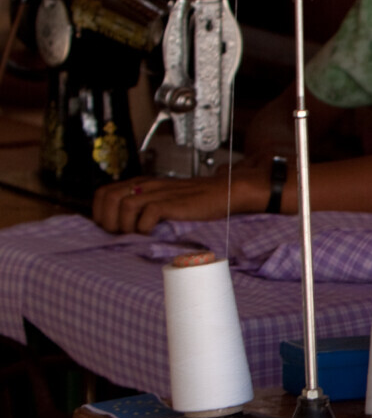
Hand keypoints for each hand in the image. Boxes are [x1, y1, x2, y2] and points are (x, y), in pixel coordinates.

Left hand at [93, 167, 261, 233]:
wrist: (225, 192)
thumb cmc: (197, 200)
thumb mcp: (164, 199)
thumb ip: (144, 206)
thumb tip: (122, 225)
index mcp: (142, 184)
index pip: (103, 193)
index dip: (100, 212)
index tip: (110, 227)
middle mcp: (146, 186)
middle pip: (108, 197)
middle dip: (108, 220)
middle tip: (122, 233)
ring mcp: (159, 193)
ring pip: (123, 205)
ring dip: (125, 224)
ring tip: (137, 234)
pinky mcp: (172, 203)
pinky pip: (147, 213)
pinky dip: (145, 227)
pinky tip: (153, 232)